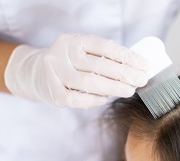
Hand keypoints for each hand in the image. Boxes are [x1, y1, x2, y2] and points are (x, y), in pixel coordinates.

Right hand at [5, 34, 148, 107]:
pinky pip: (77, 99)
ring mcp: (55, 74)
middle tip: (141, 80)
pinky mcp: (52, 93)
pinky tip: (106, 98)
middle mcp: (62, 54)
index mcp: (74, 40)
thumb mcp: (83, 52)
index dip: (127, 57)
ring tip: (130, 91)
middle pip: (99, 65)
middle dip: (125, 74)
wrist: (35, 72)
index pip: (105, 47)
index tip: (144, 65)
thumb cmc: (70, 63)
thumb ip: (104, 57)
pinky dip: (94, 100)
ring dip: (113, 88)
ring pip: (89, 83)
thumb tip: (137, 68)